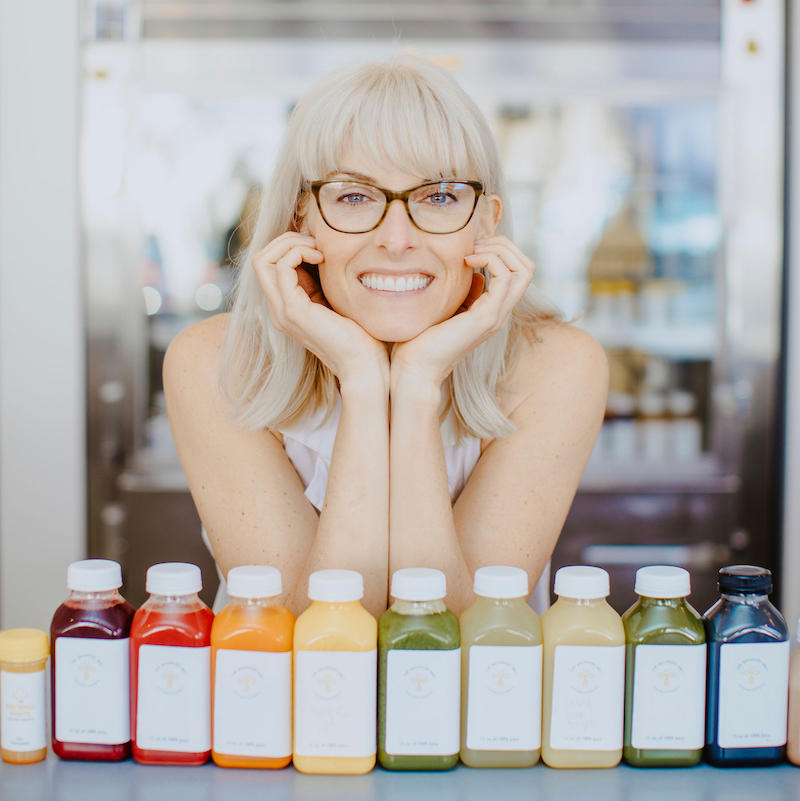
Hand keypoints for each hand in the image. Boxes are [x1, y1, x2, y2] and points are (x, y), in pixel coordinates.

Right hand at [252, 232, 388, 390]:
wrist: (364, 364)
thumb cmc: (359, 334)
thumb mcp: (334, 300)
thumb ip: (320, 281)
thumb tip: (320, 250)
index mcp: (286, 307)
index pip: (268, 265)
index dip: (289, 246)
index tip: (318, 245)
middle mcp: (278, 309)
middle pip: (259, 259)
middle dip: (285, 240)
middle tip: (315, 242)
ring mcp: (282, 311)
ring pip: (262, 260)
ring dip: (290, 244)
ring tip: (318, 249)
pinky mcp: (294, 311)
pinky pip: (281, 267)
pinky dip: (298, 253)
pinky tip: (322, 258)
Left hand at [391, 235, 534, 393]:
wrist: (415, 368)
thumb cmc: (422, 340)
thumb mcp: (449, 307)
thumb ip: (467, 292)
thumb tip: (475, 272)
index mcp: (493, 309)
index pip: (518, 270)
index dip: (500, 250)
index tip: (471, 247)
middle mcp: (500, 312)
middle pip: (527, 267)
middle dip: (504, 245)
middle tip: (474, 244)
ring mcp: (496, 315)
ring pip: (523, 270)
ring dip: (499, 250)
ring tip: (471, 251)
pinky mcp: (486, 318)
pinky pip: (505, 278)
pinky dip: (489, 260)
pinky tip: (466, 262)